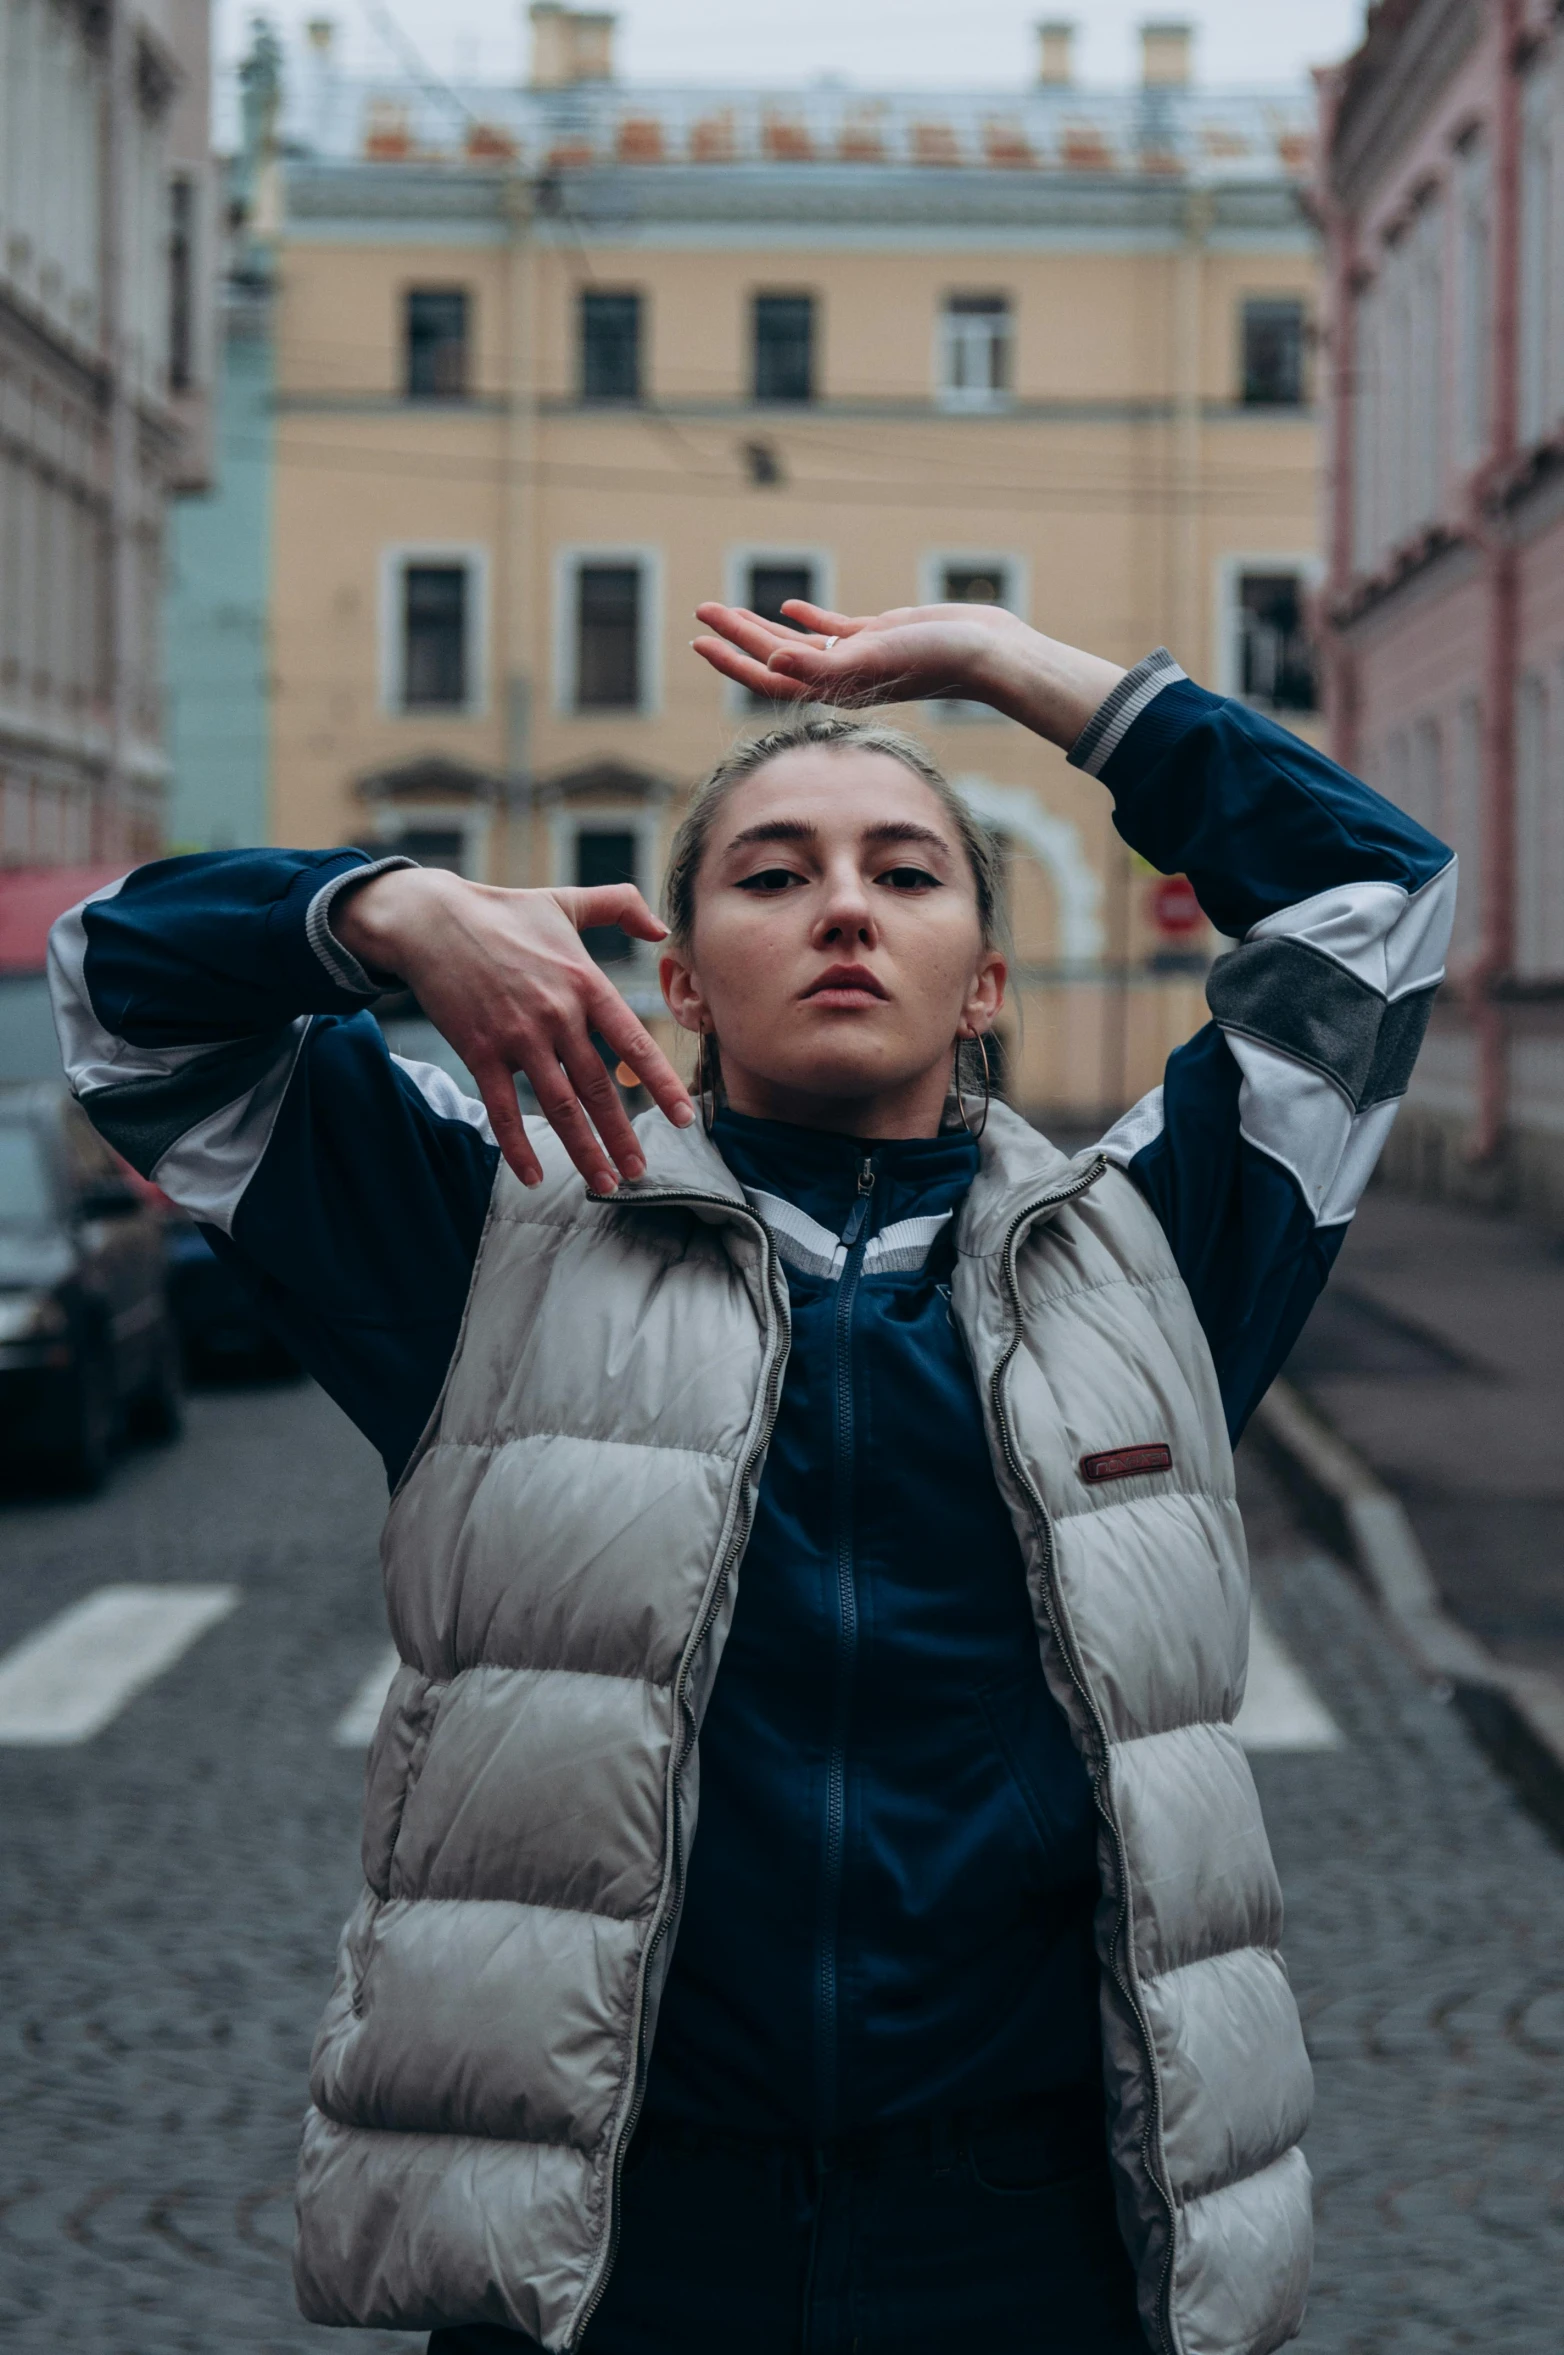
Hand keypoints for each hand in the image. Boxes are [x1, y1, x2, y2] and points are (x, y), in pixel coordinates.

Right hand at [335, 867, 693, 1192]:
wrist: (430, 919)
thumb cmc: (503, 912)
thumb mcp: (566, 901)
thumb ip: (620, 906)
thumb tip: (661, 929)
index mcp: (584, 983)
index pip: (633, 1042)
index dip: (660, 1084)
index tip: (681, 1119)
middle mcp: (556, 1014)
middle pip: (597, 1087)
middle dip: (621, 1135)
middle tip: (640, 1172)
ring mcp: (516, 1036)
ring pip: (558, 1105)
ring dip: (583, 1150)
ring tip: (604, 1183)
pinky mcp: (479, 1051)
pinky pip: (502, 1109)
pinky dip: (518, 1146)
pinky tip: (535, 1175)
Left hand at [690, 599, 1124, 748]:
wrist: (990, 656)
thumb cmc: (938, 660)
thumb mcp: (875, 657)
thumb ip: (823, 663)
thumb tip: (772, 665)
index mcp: (834, 686)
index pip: (769, 676)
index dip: (732, 658)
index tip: (698, 638)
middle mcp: (841, 676)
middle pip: (775, 658)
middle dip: (736, 636)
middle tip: (701, 610)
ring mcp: (859, 656)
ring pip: (799, 643)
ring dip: (762, 628)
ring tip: (728, 610)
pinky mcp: (880, 636)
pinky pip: (833, 630)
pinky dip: (807, 619)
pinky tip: (789, 607)